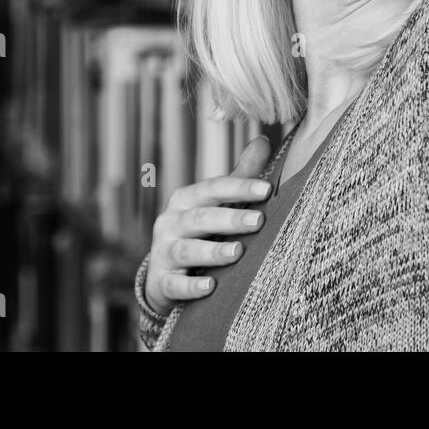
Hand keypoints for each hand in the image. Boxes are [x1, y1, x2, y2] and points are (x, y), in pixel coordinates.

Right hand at [143, 136, 273, 314]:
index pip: (214, 188)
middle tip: (258, 221)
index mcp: (186, 199)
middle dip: (230, 218)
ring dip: (212, 251)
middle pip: (200, 217)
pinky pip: (174, 284)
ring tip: (237, 252)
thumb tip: (262, 140)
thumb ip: (239, 176)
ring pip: (187, 250)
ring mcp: (163, 252)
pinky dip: (191, 287)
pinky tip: (210, 287)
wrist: (166, 275)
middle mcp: (171, 222)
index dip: (239, 187)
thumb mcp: (217, 203)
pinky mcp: (161, 282)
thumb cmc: (200, 231)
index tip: (266, 190)